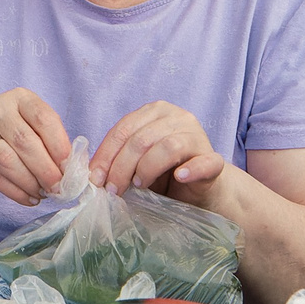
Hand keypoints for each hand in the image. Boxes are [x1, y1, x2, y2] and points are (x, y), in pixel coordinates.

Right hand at [0, 90, 70, 206]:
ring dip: (30, 182)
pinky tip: (29, 198)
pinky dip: (16, 192)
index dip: (59, 145)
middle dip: (46, 169)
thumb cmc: (13, 139)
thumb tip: (72, 170)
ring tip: (43, 194)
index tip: (70, 168)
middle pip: (25, 141)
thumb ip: (52, 143)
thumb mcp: (33, 130)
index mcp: (20, 98)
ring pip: (7, 160)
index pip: (43, 118)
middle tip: (58, 188)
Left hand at [88, 102, 227, 201]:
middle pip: (141, 139)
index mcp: (154, 112)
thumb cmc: (164, 176)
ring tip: (138, 186)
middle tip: (112, 189)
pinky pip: (203, 162)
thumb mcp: (136, 163)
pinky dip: (191, 169)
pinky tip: (180, 177)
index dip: (106, 154)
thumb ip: (118, 160)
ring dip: (147, 169)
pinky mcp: (214, 159)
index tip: (94, 178)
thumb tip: (90, 173)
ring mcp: (198, 136)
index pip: (123, 129)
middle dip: (121, 167)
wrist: (202, 191)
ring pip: (167, 146)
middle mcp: (177, 117)